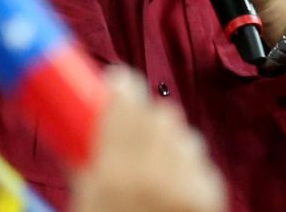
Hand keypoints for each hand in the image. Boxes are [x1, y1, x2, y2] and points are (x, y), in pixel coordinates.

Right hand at [72, 67, 224, 211]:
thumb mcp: (82, 202)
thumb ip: (82, 165)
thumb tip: (76, 128)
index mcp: (112, 176)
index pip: (127, 101)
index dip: (122, 88)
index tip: (116, 85)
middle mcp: (154, 177)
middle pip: (160, 114)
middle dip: (145, 118)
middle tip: (131, 130)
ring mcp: (186, 190)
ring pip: (185, 136)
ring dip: (169, 143)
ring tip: (153, 164)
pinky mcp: (209, 202)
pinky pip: (201, 166)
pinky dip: (188, 171)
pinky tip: (173, 187)